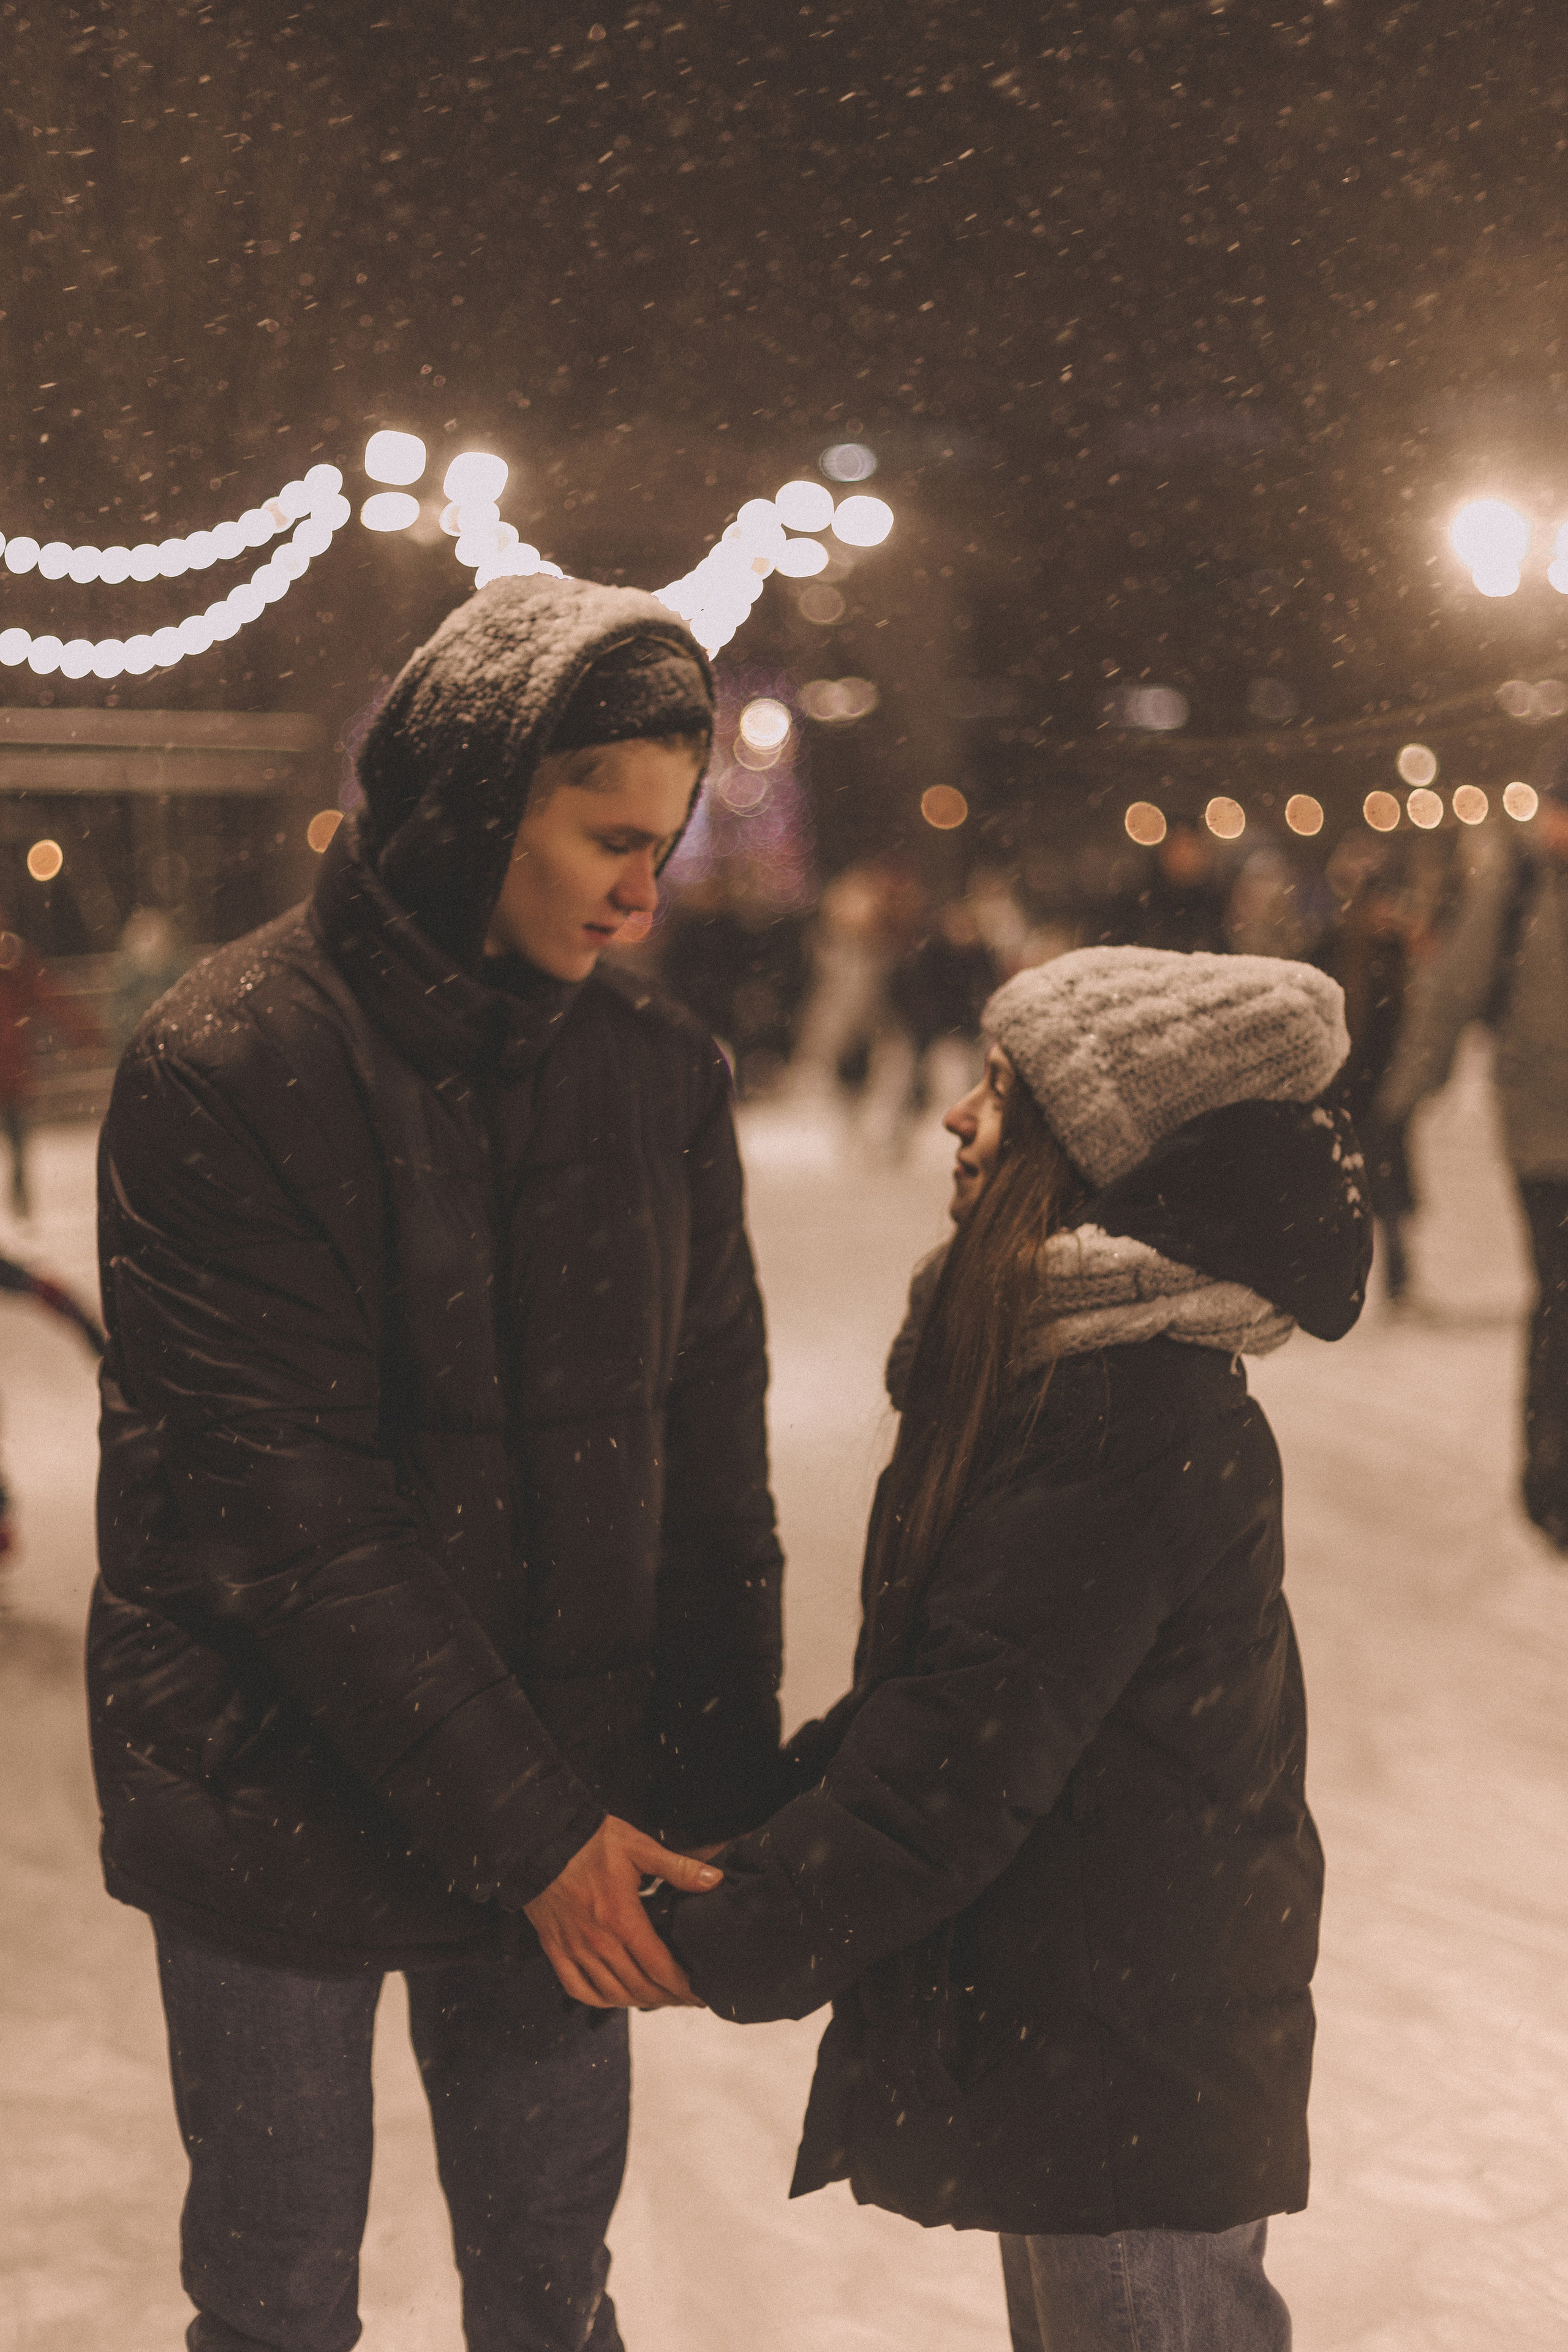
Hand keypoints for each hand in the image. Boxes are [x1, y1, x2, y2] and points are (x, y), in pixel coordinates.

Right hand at [524, 1815, 721, 2010]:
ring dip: (638, 2002)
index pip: (659, 1968)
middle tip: (685, 1998)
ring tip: (658, 1998)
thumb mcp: (639, 1847)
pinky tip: (614, 1997)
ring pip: (611, 1994)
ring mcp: (574, 1948)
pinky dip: (599, 2000)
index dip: (683, 1987)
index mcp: (622, 1918)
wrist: (539, 1840)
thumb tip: (714, 1879)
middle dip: (667, 1998)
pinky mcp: (555, 1949)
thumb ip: (678, 1867)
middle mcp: (598, 1941)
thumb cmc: (590, 1842)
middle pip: (639, 1987)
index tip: (700, 1994)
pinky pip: (577, 1988)